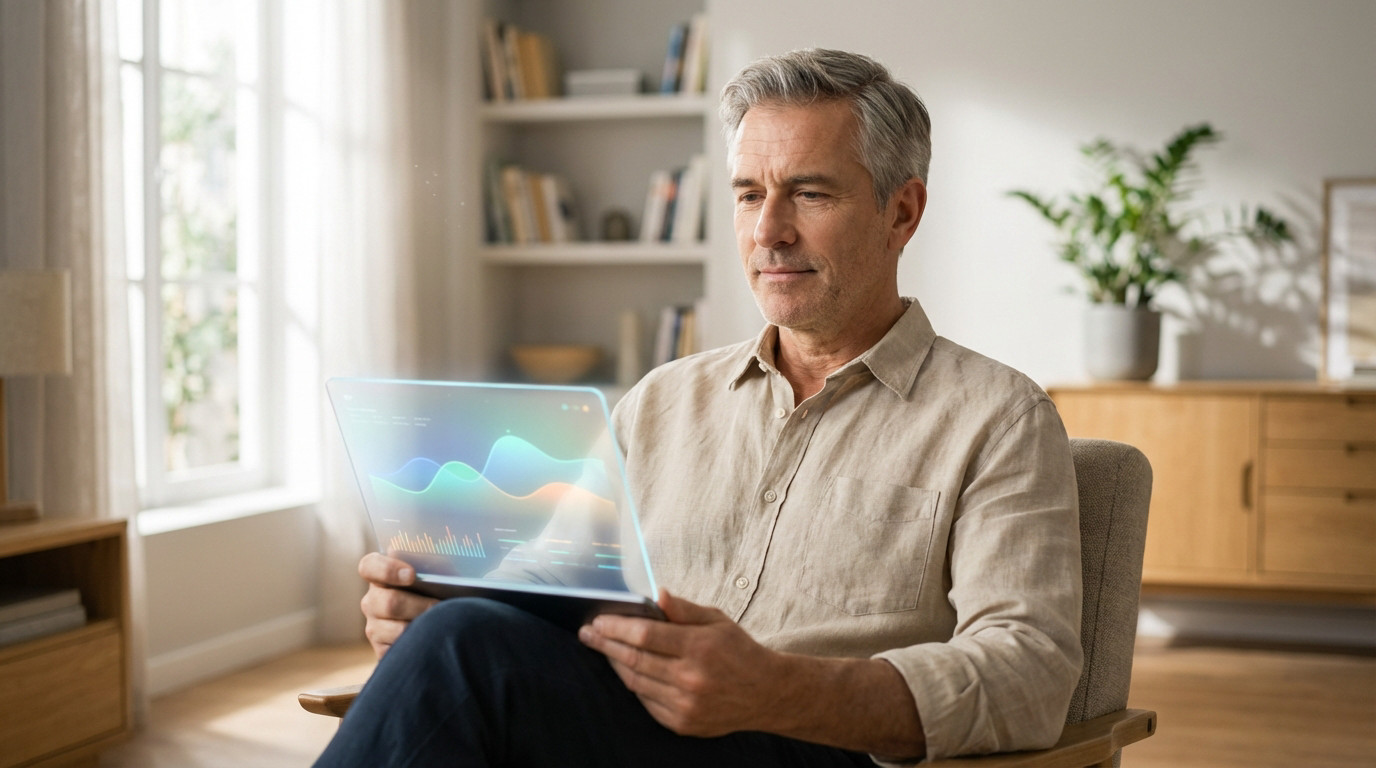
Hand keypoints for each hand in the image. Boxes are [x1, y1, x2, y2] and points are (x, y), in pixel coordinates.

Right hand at [358, 552, 436, 658]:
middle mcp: (372, 600)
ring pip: (398, 629)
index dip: (387, 570)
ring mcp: (374, 627)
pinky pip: (400, 650)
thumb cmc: (440, 590)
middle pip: (389, 603)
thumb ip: (434, 564)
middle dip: (421, 605)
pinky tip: (433, 639)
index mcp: (381, 574)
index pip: (369, 566)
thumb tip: (441, 565)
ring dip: (425, 626)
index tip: (412, 574)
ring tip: (444, 624)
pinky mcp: (382, 650)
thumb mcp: (438, 572)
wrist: (445, 623)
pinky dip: (421, 645)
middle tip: (442, 606)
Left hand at [577, 590, 786, 736]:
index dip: (617, 626)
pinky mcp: (682, 723)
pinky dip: (634, 685)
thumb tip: (657, 594)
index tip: (598, 620)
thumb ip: (683, 609)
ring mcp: (685, 705)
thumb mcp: (716, 620)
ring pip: (636, 682)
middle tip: (587, 633)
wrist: (766, 694)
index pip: (645, 635)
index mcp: (699, 647)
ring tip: (603, 648)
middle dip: (606, 644)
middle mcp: (690, 678)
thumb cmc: (739, 651)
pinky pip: (646, 702)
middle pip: (634, 659)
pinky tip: (627, 670)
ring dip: (615, 664)